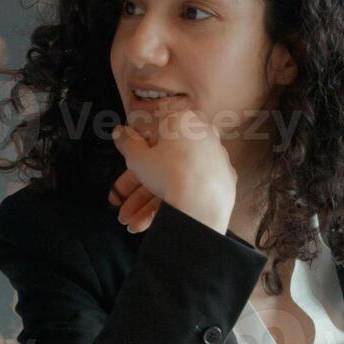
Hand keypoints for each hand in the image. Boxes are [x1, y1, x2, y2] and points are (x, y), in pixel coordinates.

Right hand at [111, 109, 236, 233]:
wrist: (202, 204)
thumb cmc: (170, 174)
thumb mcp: (138, 158)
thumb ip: (127, 143)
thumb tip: (120, 132)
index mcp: (180, 121)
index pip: (149, 136)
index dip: (131, 156)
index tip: (123, 170)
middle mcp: (201, 134)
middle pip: (162, 162)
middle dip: (138, 189)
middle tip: (123, 205)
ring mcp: (214, 158)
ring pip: (175, 179)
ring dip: (149, 203)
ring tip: (134, 223)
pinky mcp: (222, 179)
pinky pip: (192, 187)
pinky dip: (174, 202)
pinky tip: (155, 220)